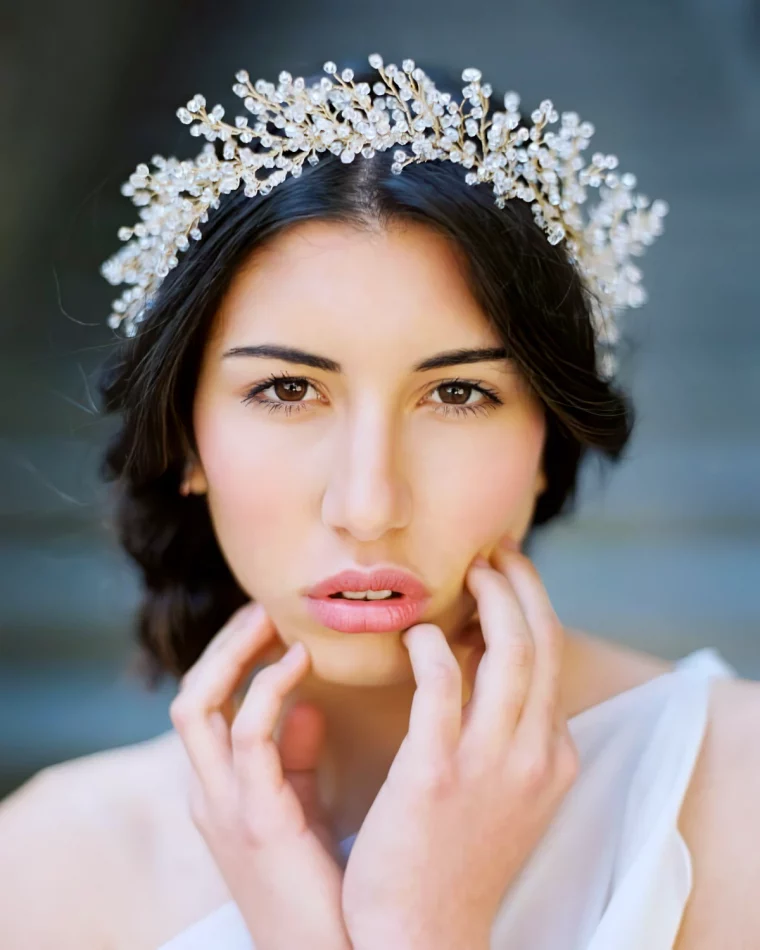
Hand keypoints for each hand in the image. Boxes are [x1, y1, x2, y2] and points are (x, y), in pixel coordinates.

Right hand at [169, 602, 351, 949]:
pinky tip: (300, 663)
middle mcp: (209, 792)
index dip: (230, 655)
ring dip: (235, 653)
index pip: (205, 703)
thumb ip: (297, 756)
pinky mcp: (255, 819)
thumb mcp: (302, 810)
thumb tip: (307, 703)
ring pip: (198, 705)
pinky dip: (267, 689)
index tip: (270, 618)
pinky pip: (247, 736)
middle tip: (267, 604)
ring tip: (275, 618)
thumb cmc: (325, 885)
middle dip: (225, 643)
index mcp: (219, 789)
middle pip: (191, 694)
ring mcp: (225, 807)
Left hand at [341, 542, 579, 949]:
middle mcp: (536, 754)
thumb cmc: (454, 854)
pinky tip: (417, 634)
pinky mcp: (436, 772)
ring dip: (490, 597)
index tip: (507, 573)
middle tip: (494, 550)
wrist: (421, 932)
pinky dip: (433, 645)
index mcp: (554, 756)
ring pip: (507, 649)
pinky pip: (441, 684)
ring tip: (467, 571)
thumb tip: (480, 657)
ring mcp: (491, 763)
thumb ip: (507, 729)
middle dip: (522, 582)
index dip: (531, 604)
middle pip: (541, 640)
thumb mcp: (506, 791)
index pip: (553, 658)